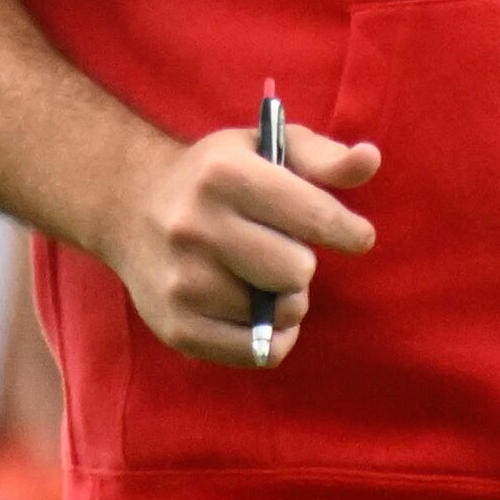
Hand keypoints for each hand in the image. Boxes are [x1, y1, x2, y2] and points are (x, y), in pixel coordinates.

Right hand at [95, 122, 377, 368]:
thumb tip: (369, 159)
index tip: (357, 236)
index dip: (347, 230)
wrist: (130, 207)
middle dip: (302, 263)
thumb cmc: (217, 176)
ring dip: (286, 299)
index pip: (312, 215)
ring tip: (262, 277)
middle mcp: (195, 227)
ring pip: (279, 312)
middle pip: (296, 271)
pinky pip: (258, 351)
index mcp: (223, 174)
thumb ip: (322, 156)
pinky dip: (273, 336)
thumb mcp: (266, 148)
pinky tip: (261, 312)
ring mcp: (182, 282)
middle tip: (284, 251)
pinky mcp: (176, 327)